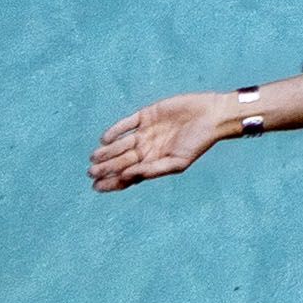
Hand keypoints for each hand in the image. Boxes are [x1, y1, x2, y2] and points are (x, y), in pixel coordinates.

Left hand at [91, 90, 240, 190]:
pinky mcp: (147, 115)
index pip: (127, 175)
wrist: (211, 116)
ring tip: (94, 158)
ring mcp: (146, 131)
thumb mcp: (177, 163)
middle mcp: (147, 148)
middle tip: (91, 172)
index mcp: (153, 162)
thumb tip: (128, 176)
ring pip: (120, 143)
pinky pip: (126, 124)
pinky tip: (105, 139)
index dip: (111, 182)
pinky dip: (115, 131)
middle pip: (120, 160)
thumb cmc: (198, 143)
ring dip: (107, 151)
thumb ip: (153, 170)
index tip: (96, 187)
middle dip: (105, 167)